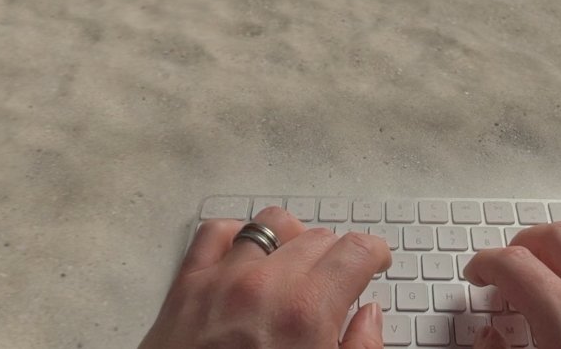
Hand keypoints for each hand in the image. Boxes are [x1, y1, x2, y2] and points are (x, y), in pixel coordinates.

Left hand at [138, 207, 393, 348]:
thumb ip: (360, 348)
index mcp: (307, 312)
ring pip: (270, 224)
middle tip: (336, 280)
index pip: (356, 250)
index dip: (374, 253)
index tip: (374, 262)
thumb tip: (369, 316)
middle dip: (335, 255)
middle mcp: (266, 286)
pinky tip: (247, 255)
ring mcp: (222, 280)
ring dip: (291, 239)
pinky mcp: (186, 286)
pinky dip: (235, 235)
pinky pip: (215, 233)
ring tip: (295, 264)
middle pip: (318, 237)